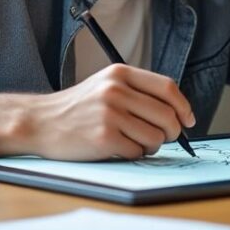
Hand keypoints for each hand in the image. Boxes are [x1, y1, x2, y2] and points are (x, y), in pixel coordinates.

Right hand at [27, 64, 195, 160]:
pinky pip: (137, 152)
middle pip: (167, 115)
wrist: (40, 122)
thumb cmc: (77, 108)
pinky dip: (133, 154)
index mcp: (120, 74)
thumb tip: (178, 112)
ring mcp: (110, 114)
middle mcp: (116, 91)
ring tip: (134, 142)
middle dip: (172, 132)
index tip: (188, 120)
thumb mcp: (105, 85)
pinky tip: (117, 148)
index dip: (184, 107)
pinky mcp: (104, 138)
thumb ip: (137, 91)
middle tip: (163, 137)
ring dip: (151, 146)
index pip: (167, 88)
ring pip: (156, 137)